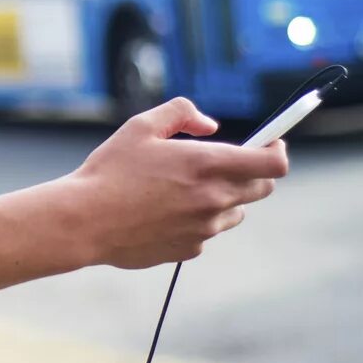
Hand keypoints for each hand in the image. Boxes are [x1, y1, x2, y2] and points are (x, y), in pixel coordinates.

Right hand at [58, 98, 288, 269]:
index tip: (271, 143)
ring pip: (235, 212)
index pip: (273, 163)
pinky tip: (164, 212)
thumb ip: (182, 113)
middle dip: (252, 172)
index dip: (278, 150)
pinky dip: (197, 220)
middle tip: (224, 163)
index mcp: (208, 164)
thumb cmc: (110, 171)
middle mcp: (214, 198)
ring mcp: (204, 228)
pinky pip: (207, 232)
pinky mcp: (189, 249)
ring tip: (184, 189)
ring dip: (224, 198)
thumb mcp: (141, 126)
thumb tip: (210, 126)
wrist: (84, 221)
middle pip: (262, 188)